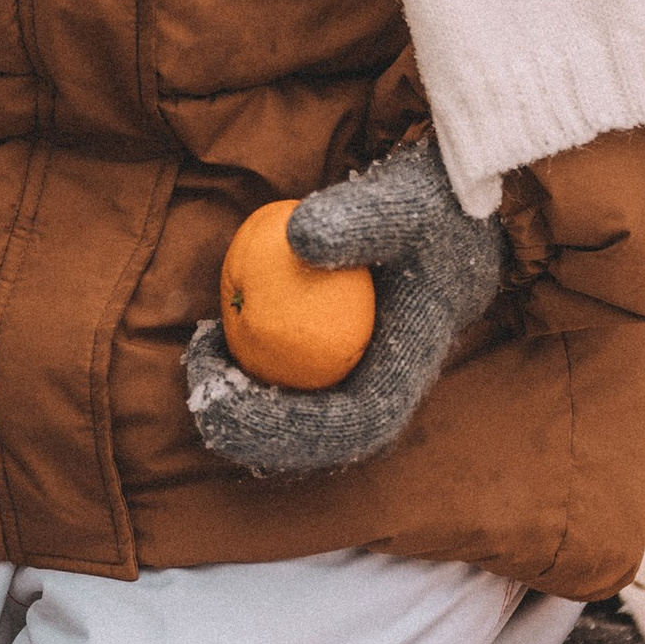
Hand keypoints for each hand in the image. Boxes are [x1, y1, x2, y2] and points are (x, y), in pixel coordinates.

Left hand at [185, 134, 503, 480]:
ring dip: (239, 405)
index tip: (229, 389)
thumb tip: (296, 236)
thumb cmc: (428, 205)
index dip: (286, 426)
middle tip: (199, 371)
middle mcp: (385, 391)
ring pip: (294, 424)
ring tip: (202, 347)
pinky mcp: (336, 365)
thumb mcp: (403, 199)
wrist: (445, 207)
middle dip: (247, 427)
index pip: (351, 428)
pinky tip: (215, 334)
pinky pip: (285, 389)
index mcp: (409, 372)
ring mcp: (360, 383)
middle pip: (314, 443)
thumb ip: (359, 216)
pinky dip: (245, 376)